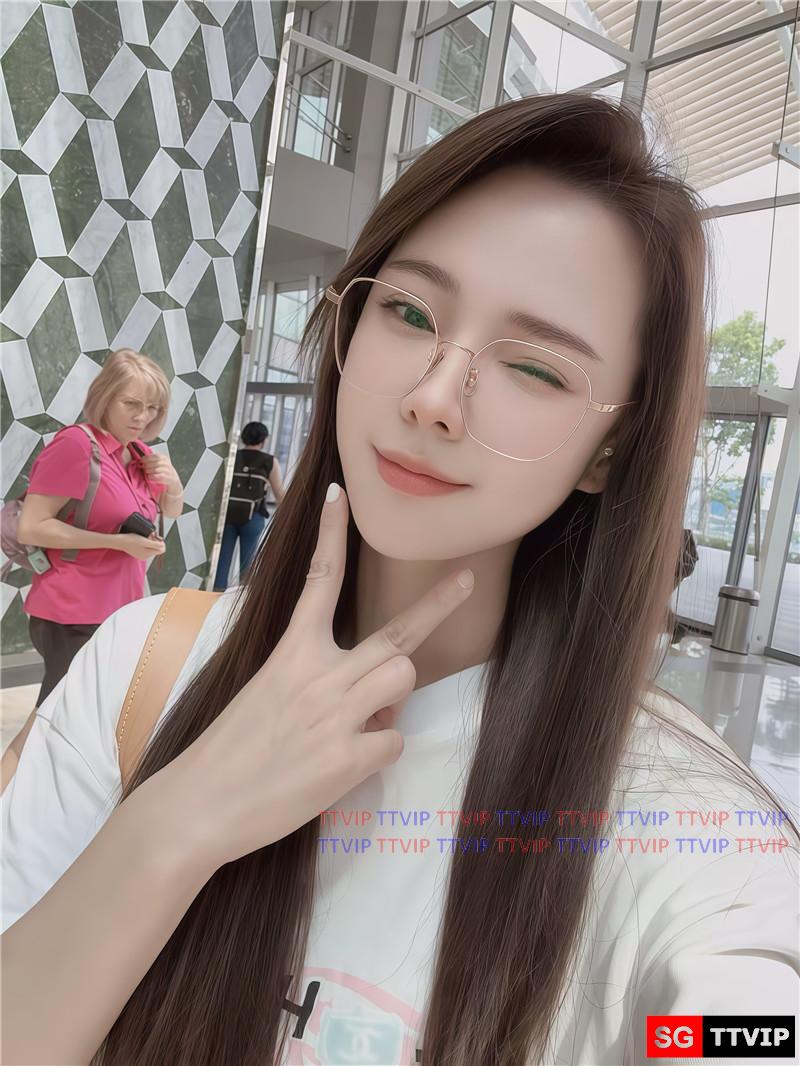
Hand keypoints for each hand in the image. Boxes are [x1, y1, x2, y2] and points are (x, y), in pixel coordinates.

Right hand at [115, 532, 165, 559]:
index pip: (162, 549)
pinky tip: (143, 538)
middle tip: (151, 534)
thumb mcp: (145, 541)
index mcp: (148, 554)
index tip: (156, 536)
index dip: (161, 542)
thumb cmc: (131, 540)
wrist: (120, 541)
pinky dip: (146, 542)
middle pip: (157, 548)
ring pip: (151, 547)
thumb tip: (163, 546)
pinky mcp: (138, 552)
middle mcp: (146, 556)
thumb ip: (155, 545)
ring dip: (151, 541)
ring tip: (146, 535)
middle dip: (156, 541)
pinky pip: (146, 548)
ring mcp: (142, 555)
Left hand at [137, 452, 179, 492]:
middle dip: (147, 465)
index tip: (141, 460)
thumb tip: (141, 459)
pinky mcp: (168, 478)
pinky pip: (159, 477)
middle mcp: (167, 464)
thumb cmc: (163, 470)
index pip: (156, 456)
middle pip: (156, 463)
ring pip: (157, 470)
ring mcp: (169, 471)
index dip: (147, 458)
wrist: (172, 479)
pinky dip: (153, 477)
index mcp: (164, 458)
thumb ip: (151, 460)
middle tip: (143, 467)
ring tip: (146, 472)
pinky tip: (150, 477)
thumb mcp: (159, 463)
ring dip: (149, 471)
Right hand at [156, 484, 474, 870]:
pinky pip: (394, 743)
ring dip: (393, 703)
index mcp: (292, 652)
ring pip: (403, 679)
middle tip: (467, 578)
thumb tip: (368, 699)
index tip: (340, 494)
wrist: (199, 804)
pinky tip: (343, 767)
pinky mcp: (347, 758)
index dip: (332, 534)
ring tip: (360, 727)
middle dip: (437, 606)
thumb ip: (317, 682)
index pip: (320, 580)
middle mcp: (318, 673)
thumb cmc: (229, 750)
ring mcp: (336, 713)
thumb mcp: (266, 695)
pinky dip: (377, 755)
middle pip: (398, 636)